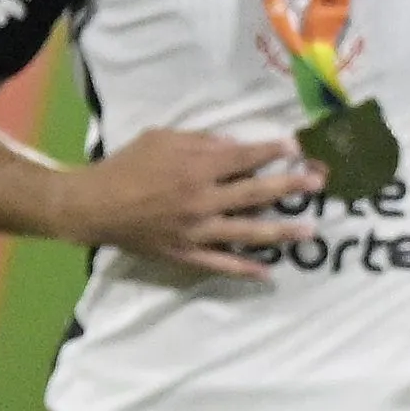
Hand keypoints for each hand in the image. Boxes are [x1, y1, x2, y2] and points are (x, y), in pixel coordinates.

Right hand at [54, 130, 322, 279]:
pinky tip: (268, 272)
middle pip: (257, 193)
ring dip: (282, 231)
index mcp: (197, 168)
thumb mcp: (162, 139)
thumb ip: (202, 141)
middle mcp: (202, 199)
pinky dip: (244, 269)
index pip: (246, 158)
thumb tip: (236, 145)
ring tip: (310, 230)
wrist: (90, 206)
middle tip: (320, 184)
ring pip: (247, 232)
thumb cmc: (126, 166)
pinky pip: (219, 264)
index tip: (299, 148)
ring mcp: (195, 230)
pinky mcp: (184, 253)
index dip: (274, 151)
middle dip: (291, 186)